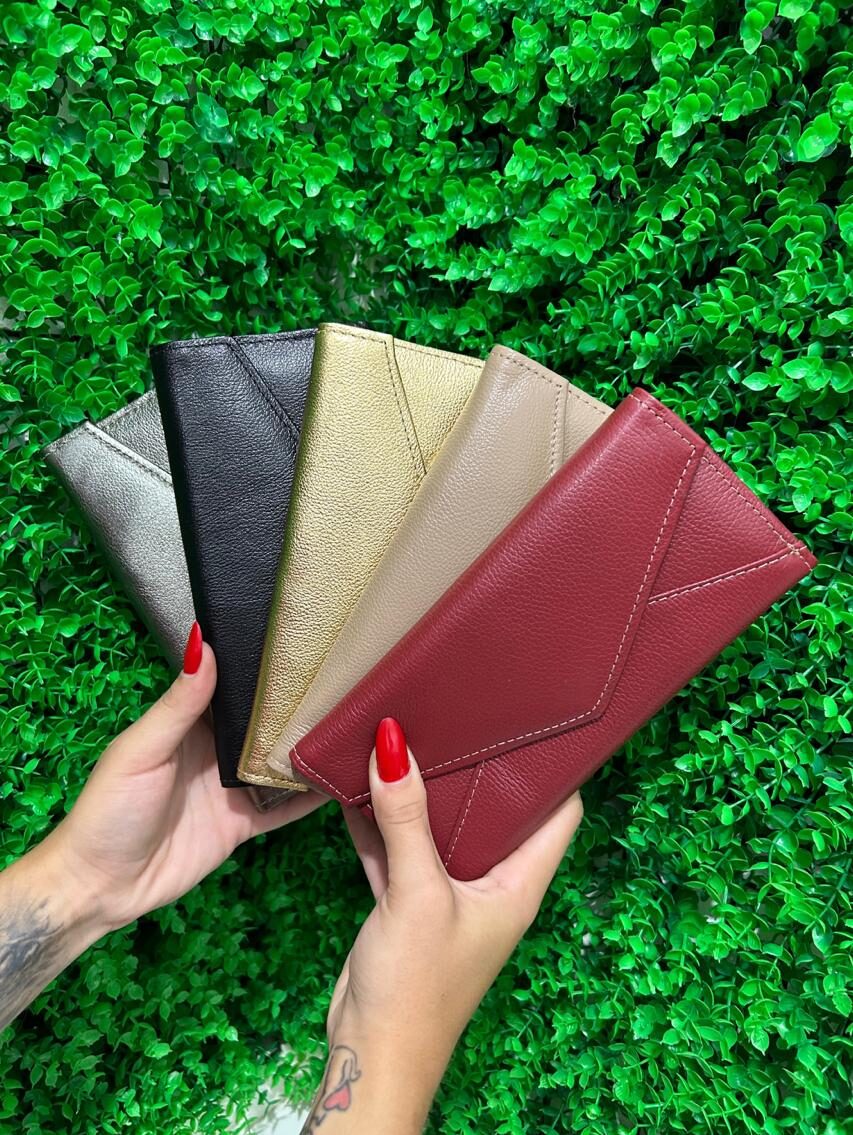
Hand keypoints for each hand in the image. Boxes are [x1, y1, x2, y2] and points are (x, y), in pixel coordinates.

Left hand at [41, 623, 324, 934]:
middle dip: (300, 708)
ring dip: (310, 751)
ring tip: (354, 727)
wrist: (101, 886)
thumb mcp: (142, 750)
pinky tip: (343, 781)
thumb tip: (203, 642)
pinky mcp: (244, 825)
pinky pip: (286, 808)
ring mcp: (233, 789)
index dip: (267, 670)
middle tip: (348, 686)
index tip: (307, 646)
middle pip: (267, 725)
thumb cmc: (109, 809)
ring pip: (282, 764)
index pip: (236, 688)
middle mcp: (217, 751)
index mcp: (190, 723)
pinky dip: (312, 798)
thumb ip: (179, 703)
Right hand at [303, 718, 581, 1133]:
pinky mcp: (409, 904)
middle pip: (495, 812)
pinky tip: (360, 784)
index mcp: (518, 885)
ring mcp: (448, 895)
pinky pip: (399, 849)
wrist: (372, 1055)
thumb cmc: (416, 992)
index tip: (540, 721)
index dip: (557, 768)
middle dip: (477, 768)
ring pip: (441, 828)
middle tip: (464, 712)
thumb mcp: (416, 894)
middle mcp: (490, 885)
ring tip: (408, 736)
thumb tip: (394, 746)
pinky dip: (382, 822)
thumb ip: (405, 819)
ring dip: (422, 792)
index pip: (559, 813)